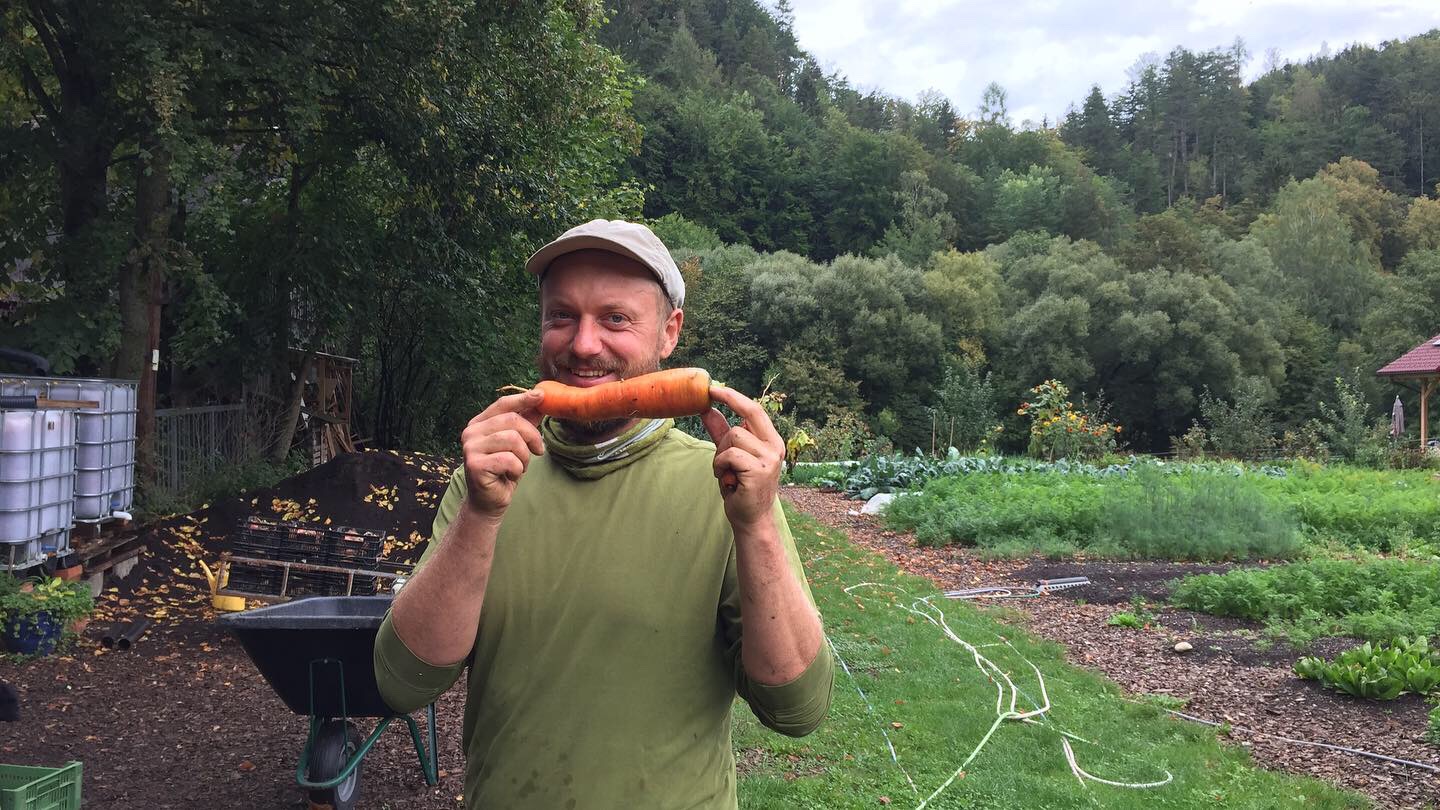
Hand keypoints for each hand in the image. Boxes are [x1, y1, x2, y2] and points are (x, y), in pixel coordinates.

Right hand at [459, 389, 544, 520]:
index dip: (523, 399)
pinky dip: (517, 469)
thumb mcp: (517, 443)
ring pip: (513, 440)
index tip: (541, 396)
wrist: (489, 501)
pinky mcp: (475, 465)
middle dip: (532, 436)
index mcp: (478, 423)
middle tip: (538, 451)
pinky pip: (509, 459)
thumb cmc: (503, 471)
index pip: (502, 404)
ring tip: (519, 466)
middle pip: (512, 420)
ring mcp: (470, 448)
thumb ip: (525, 422)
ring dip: (524, 456)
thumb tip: (539, 399)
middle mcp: (471, 432)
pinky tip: (511, 475)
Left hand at [702, 386, 783, 529]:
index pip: (754, 410)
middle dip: (726, 426)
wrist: (750, 519)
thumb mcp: (729, 455)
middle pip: (745, 418)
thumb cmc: (741, 487)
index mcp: (771, 440)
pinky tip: (728, 480)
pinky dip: (720, 466)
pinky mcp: (759, 471)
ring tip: (727, 473)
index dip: (733, 397)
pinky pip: (729, 455)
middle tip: (716, 434)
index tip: (713, 387)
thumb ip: (720, 432)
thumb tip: (707, 410)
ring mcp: (769, 459)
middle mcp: (775, 447)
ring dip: (720, 456)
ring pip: (733, 437)